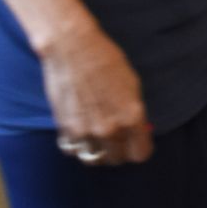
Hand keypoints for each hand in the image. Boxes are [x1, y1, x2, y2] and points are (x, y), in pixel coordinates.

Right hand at [38, 23, 154, 165]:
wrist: (72, 48)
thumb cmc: (106, 60)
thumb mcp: (132, 83)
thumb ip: (136, 111)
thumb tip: (140, 130)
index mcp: (132, 117)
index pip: (141, 153)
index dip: (140, 148)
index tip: (137, 143)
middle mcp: (110, 129)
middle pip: (117, 159)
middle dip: (120, 151)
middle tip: (117, 140)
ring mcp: (86, 131)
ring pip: (94, 159)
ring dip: (97, 151)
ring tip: (97, 138)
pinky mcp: (65, 128)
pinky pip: (73, 150)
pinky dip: (77, 146)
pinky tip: (80, 133)